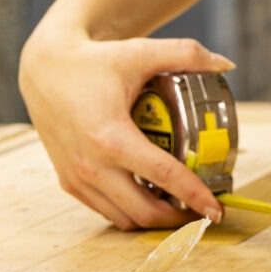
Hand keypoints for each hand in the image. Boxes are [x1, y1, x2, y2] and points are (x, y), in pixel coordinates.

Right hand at [21, 21, 232, 229]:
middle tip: (203, 213)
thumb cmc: (94, 62)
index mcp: (111, 137)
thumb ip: (186, 54)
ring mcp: (76, 177)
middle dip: (179, 219)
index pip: (163, 176)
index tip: (218, 210)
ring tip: (181, 207)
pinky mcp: (68, 181)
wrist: (45, 68)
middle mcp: (91, 165)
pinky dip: (130, 212)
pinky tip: (151, 199)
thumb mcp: (140, 52)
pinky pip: (105, 210)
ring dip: (154, 220)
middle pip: (144, 210)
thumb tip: (225, 63)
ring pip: (123, 218)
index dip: (195, 196)